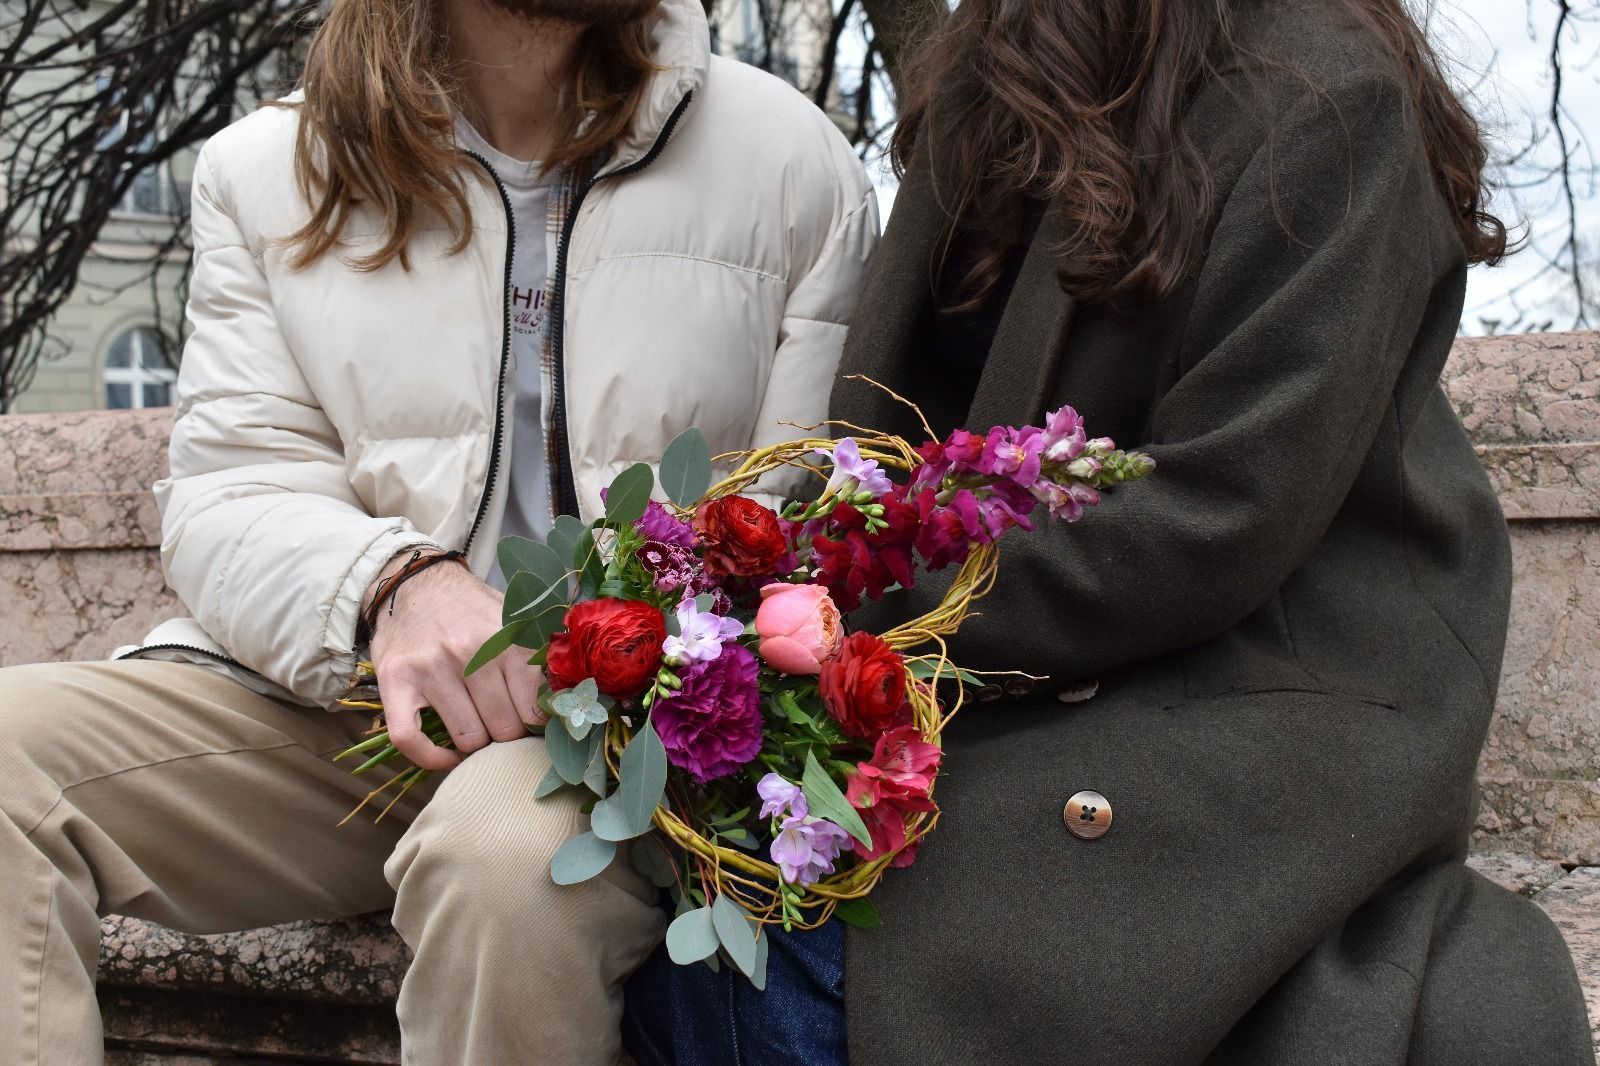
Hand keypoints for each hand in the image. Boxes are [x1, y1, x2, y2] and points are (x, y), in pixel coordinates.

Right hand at [367, 552, 545, 770]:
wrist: (413, 583)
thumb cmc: (470, 608)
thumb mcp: (514, 618)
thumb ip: (541, 653)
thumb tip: (571, 696)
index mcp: (508, 638)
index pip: (535, 709)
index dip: (535, 725)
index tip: (531, 725)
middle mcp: (470, 652)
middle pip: (504, 728)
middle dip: (507, 734)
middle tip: (502, 725)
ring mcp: (430, 668)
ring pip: (467, 738)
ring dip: (474, 744)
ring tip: (477, 729)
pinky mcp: (395, 681)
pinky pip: (410, 739)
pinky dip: (432, 758)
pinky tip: (447, 757)